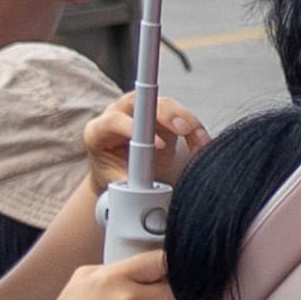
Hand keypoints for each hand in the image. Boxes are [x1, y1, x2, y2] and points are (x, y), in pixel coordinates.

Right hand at [30, 246, 179, 299]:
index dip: (167, 262)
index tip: (164, 267)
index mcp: (112, 278)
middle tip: (147, 296)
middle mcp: (133, 298)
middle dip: (165, 288)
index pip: (160, 260)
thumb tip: (136, 268)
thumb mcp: (78, 284)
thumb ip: (110, 270)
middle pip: (173, 284)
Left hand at [79, 91, 206, 193]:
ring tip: (200, 142)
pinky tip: (201, 142)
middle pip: (142, 103)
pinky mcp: (160, 114)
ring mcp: (141, 112)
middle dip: (166, 114)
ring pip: (165, 104)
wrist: (119, 172)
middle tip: (184, 130)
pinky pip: (181, 114)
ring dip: (187, 121)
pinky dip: (195, 128)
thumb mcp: (113, 183)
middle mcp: (118, 114)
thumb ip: (125, 188)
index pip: (115, 121)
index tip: (158, 146)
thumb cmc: (113, 175)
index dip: (134, 129)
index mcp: (99, 130)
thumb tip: (138, 196)